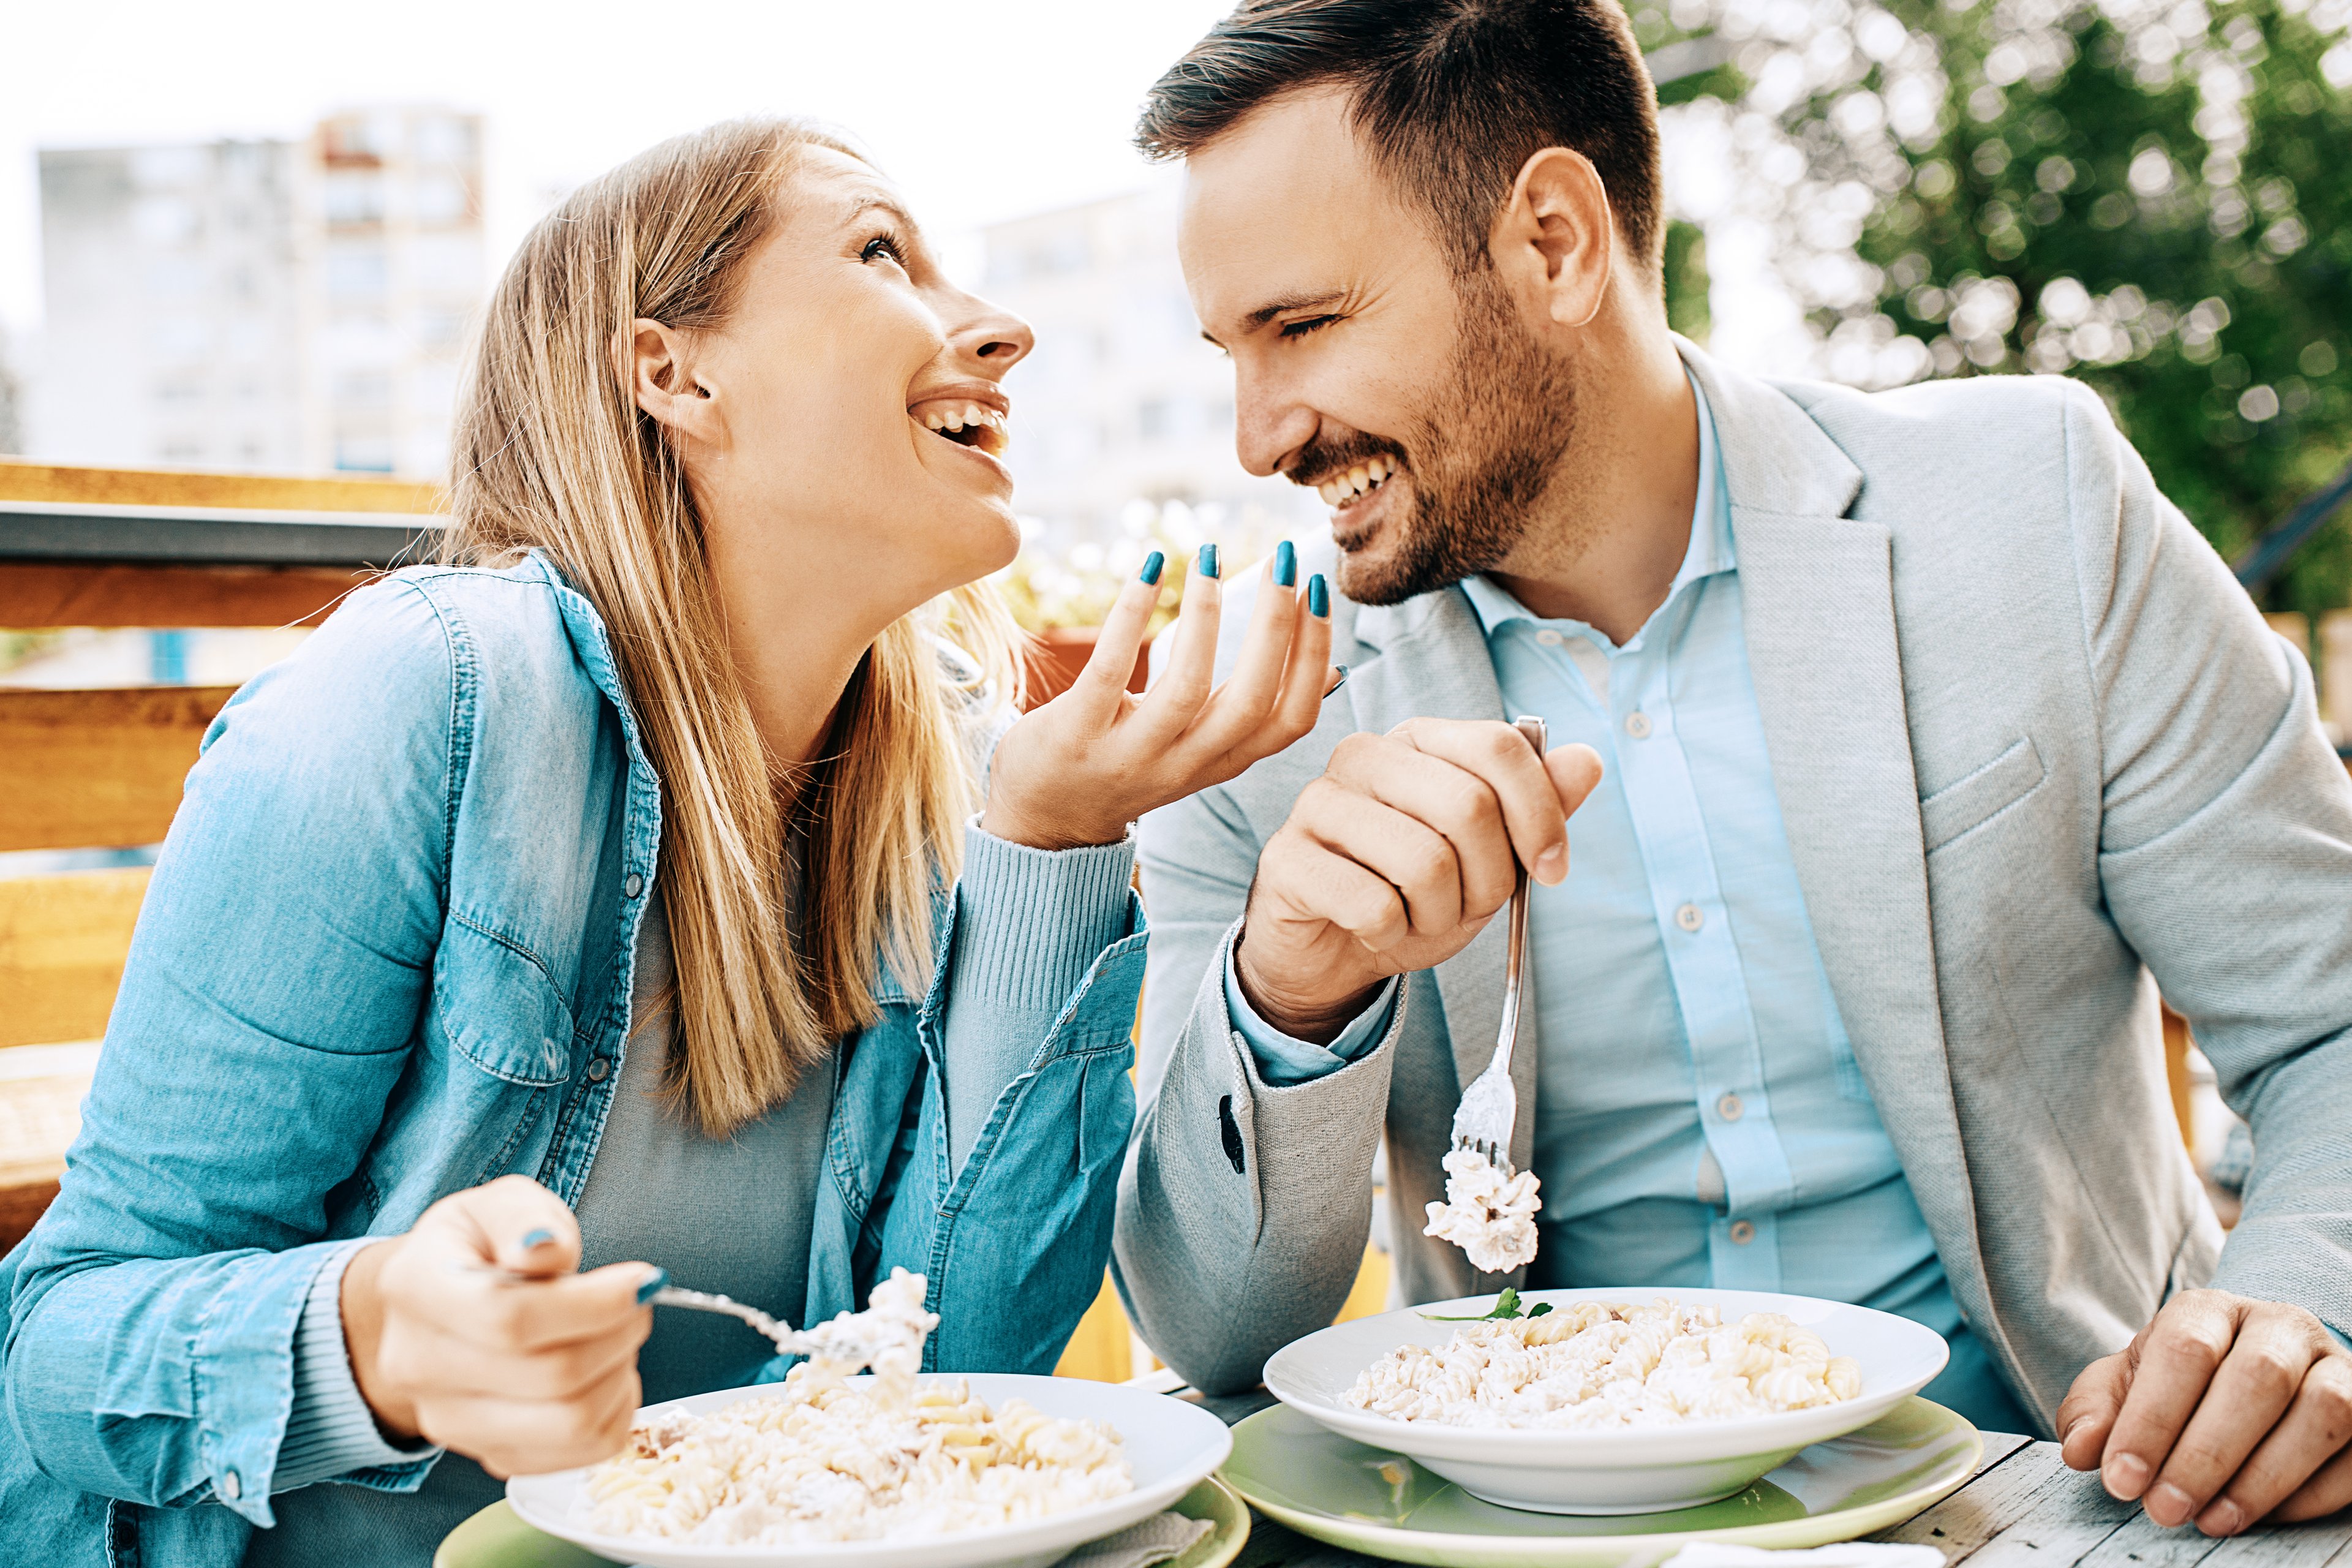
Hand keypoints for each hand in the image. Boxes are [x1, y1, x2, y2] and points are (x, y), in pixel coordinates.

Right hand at [340, 1174, 656, 1477]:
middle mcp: (418, 1365)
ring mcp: (451, 1422)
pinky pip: (582, 1451)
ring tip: (618, 1332)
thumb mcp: (498, 1204)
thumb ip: (524, 1218)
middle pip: (551, 1375)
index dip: (592, 1304)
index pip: (508, 1318)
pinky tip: (608, 1371)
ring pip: (571, 1421)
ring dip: (621, 1371)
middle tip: (638, 1300)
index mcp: (415, 1288)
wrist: (442, 1306)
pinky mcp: (491, 1455)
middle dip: (620, 1332)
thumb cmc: (480, 1248)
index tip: (641, 1279)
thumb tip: (547, 1253)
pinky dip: (617, 1409)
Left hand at [983, 548, 1333, 850]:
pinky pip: (1110, 669)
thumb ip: (1256, 718)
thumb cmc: (1130, 765)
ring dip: (1206, 615)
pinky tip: (1152, 565)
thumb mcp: (1204, 752)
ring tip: (1210, 555)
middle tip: (1284, 557)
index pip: (1291, 720)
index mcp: (1222, 762)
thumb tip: (1335, 674)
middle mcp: (1183, 765)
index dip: (1314, 657)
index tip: (1317, 591)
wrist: (1043, 823)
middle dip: (1277, 626)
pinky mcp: (1075, 733)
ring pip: (1186, 688)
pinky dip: (1133, 611)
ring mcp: (1128, 754)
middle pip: (1251, 702)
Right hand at [1235, 717, 1603, 1040]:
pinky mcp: (1286, 859)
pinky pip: (1372, 904)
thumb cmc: (1414, 894)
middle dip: (1490, 878)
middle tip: (1472, 905)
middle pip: (1468, 805)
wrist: (1334, 952)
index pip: (1498, 747)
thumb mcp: (1492, 856)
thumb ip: (1538, 808)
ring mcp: (1317, 802)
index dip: (1541, 815)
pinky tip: (1377, 928)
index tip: (1552, 869)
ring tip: (1420, 917)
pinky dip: (1392, 933)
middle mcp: (1364, 755)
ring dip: (1440, 913)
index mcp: (1418, 739)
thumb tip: (1587, 759)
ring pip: (1424, 861)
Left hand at [2059, 1288, 2351, 1534]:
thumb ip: (2096, 1412)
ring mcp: (2337, 1366)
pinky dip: (2312, 1494)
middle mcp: (2280, 1327)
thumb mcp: (2127, 1385)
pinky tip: (2264, 1517)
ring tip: (2212, 1520)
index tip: (2121, 1479)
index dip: (2151, 1419)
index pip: (2185, 1350)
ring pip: (2322, 1412)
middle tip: (2164, 1510)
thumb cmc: (2181, 1384)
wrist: (2258, 1376)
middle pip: (2257, 1379)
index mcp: (2210, 1310)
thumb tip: (2082, 1449)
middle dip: (2205, 1454)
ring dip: (2264, 1478)